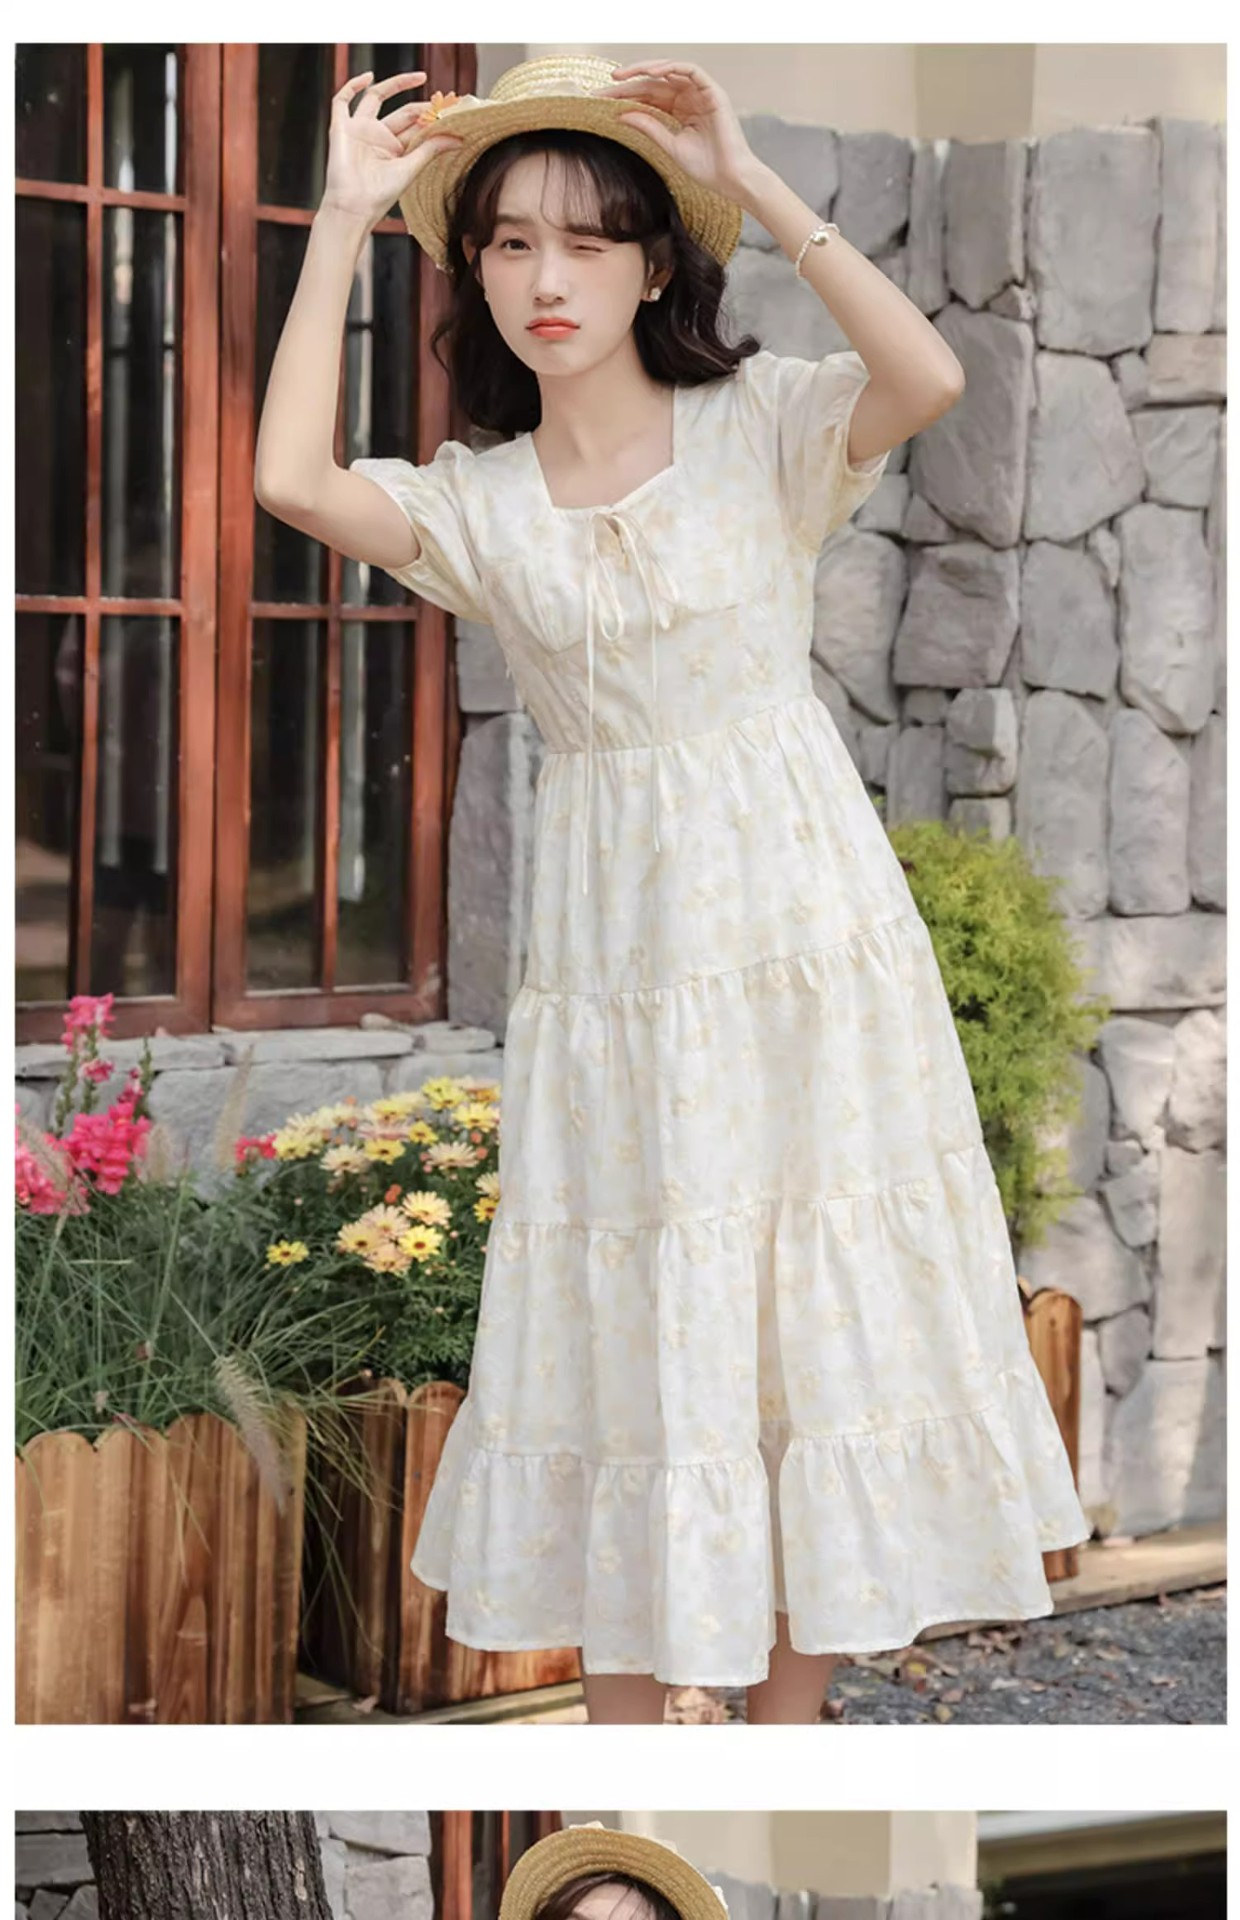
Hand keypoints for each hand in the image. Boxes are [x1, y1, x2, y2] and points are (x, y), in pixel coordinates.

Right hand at [321, 70, 464, 226]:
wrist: (355, 207)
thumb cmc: (380, 196)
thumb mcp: (411, 168)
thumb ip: (431, 149)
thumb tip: (458, 138)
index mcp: (394, 150)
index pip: (415, 126)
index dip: (432, 117)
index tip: (451, 111)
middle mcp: (378, 138)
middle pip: (403, 112)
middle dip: (423, 106)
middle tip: (444, 99)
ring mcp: (360, 130)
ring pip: (377, 98)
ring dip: (397, 85)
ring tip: (420, 78)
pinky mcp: (342, 128)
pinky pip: (342, 100)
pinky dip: (352, 85)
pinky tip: (369, 77)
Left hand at [594, 59, 758, 203]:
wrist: (731, 179)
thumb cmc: (706, 168)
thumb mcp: (670, 146)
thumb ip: (649, 127)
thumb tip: (621, 114)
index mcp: (679, 111)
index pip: (648, 97)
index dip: (625, 95)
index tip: (601, 99)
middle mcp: (689, 98)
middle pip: (655, 83)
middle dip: (629, 82)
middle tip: (604, 85)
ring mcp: (702, 93)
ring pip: (670, 71)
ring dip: (646, 69)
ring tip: (622, 75)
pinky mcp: (713, 91)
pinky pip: (690, 70)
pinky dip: (672, 67)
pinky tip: (651, 73)